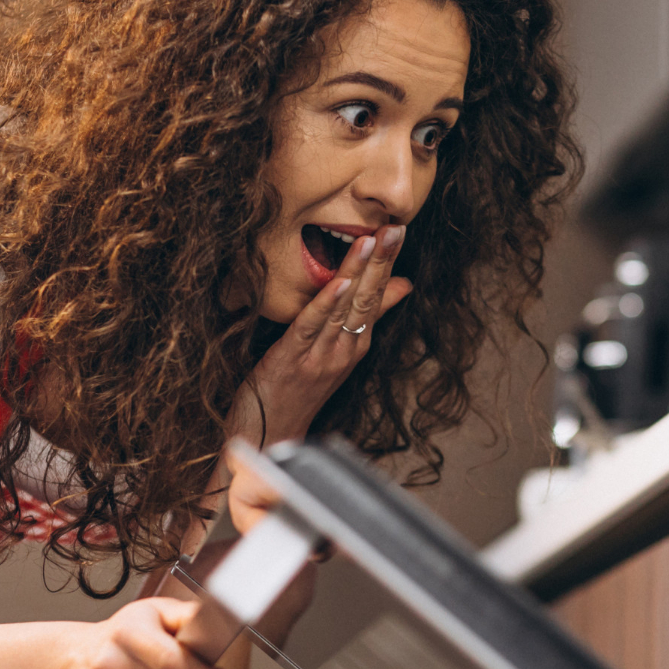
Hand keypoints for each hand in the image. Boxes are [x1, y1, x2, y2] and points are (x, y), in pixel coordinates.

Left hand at [229, 224, 410, 530]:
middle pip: (368, 298)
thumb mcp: (334, 354)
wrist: (269, 442)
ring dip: (360, 272)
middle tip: (396, 226)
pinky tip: (342, 281)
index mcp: (352, 346)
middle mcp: (343, 350)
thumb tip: (399, 287)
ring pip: (346, 308)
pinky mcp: (293, 359)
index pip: (376, 296)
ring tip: (374, 241)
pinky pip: (313, 326)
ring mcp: (321, 356)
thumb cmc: (295, 396)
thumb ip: (364, 319)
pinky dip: (328, 303)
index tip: (397, 229)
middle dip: (382, 260)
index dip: (387, 262)